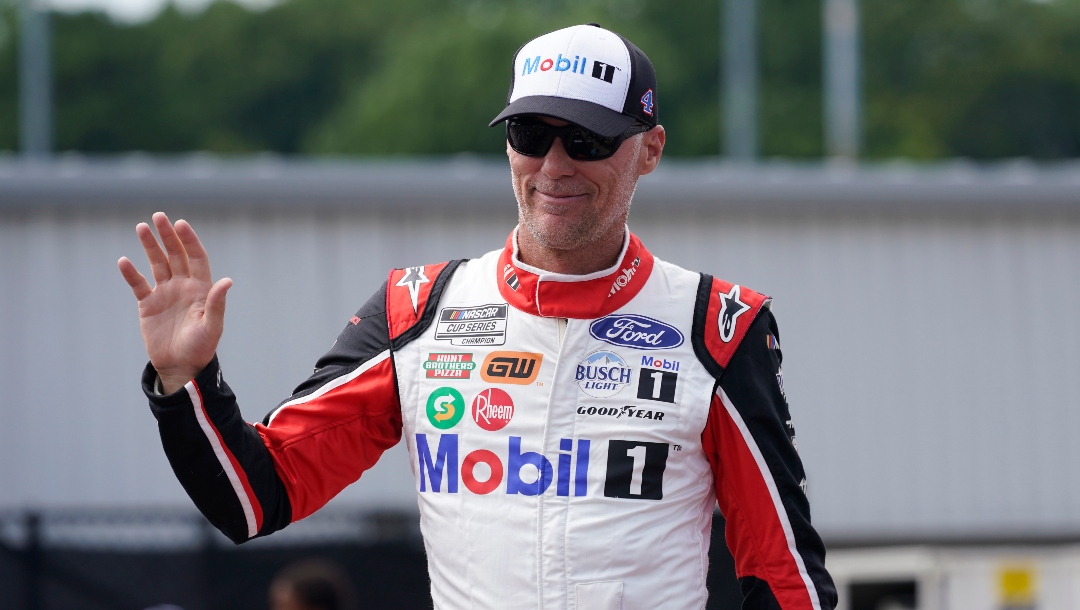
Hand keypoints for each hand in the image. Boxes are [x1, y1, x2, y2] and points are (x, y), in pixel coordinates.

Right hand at [118, 213, 232, 393]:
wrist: (181, 366)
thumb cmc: (201, 347)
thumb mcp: (211, 326)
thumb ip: (216, 303)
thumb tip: (227, 281)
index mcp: (201, 288)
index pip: (196, 257)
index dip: (189, 240)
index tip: (180, 224)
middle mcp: (183, 286)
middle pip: (175, 255)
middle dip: (168, 236)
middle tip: (158, 217)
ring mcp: (165, 293)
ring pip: (157, 264)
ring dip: (150, 246)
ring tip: (141, 227)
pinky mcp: (148, 304)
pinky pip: (138, 285)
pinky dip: (131, 273)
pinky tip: (124, 261)